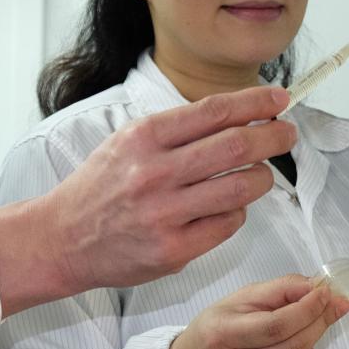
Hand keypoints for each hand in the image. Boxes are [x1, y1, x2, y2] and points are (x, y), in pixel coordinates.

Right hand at [0, 85, 297, 314]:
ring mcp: (165, 214)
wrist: (61, 239)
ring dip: (263, 177)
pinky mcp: (174, 250)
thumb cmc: (100, 187)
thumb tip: (236, 114)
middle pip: (235, 145)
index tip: (279, 98)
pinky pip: (228, 224)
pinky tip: (231, 207)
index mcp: (143, 138)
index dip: (254, 102)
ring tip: (263, 173)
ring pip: (240, 187)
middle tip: (287, 133)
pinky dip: (239, 212)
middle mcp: (154, 172)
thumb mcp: (127, 142)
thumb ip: (176, 130)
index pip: (214, 111)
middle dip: (273, 135)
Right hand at [168, 275, 348, 348]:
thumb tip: (321, 288)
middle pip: (292, 346)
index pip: (276, 326)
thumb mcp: (242, 298)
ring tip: (302, 329)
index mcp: (222, 335)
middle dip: (318, 322)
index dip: (307, 309)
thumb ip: (281, 288)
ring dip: (314, 341)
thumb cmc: (219, 327)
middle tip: (327, 305)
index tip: (325, 293)